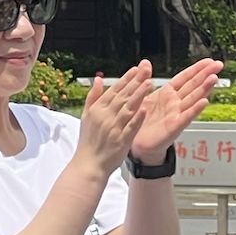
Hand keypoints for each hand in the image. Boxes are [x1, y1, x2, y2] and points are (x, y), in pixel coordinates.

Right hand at [76, 63, 153, 178]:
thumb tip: (97, 79)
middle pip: (122, 96)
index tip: (136, 69)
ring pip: (128, 108)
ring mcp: (113, 128)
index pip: (113, 90)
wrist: (88, 164)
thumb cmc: (88, 142)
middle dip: (135, 82)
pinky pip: (131, 127)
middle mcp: (105, 116)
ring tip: (149, 83)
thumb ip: (92, 97)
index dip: (125, 79)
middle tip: (146, 70)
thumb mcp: (86, 116)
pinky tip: (145, 108)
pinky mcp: (121, 141)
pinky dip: (137, 117)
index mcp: (97, 110)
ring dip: (139, 95)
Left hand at [130, 57, 224, 162]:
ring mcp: (177, 114)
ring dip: (204, 88)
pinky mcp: (174, 127)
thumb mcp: (142, 96)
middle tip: (218, 65)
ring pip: (193, 98)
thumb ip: (145, 79)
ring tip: (214, 78)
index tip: (209, 61)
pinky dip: (195, 109)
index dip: (197, 68)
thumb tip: (145, 62)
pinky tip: (204, 102)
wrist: (137, 144)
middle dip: (206, 74)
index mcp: (168, 94)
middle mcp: (175, 103)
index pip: (185, 77)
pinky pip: (187, 117)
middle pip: (193, 85)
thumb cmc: (142, 121)